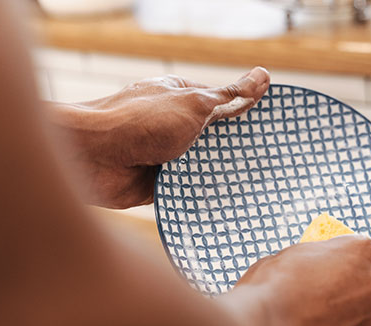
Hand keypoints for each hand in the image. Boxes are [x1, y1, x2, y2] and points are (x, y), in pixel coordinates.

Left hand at [51, 67, 269, 208]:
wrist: (92, 158)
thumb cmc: (140, 122)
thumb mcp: (194, 103)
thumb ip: (229, 96)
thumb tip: (263, 75)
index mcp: (182, 100)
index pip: (225, 105)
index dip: (250, 115)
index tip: (277, 129)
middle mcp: (175, 127)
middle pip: (216, 139)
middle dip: (238, 150)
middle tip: (275, 163)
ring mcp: (167, 156)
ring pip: (204, 167)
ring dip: (221, 175)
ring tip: (260, 188)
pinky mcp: (159, 184)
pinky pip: (189, 190)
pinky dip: (204, 195)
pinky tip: (231, 204)